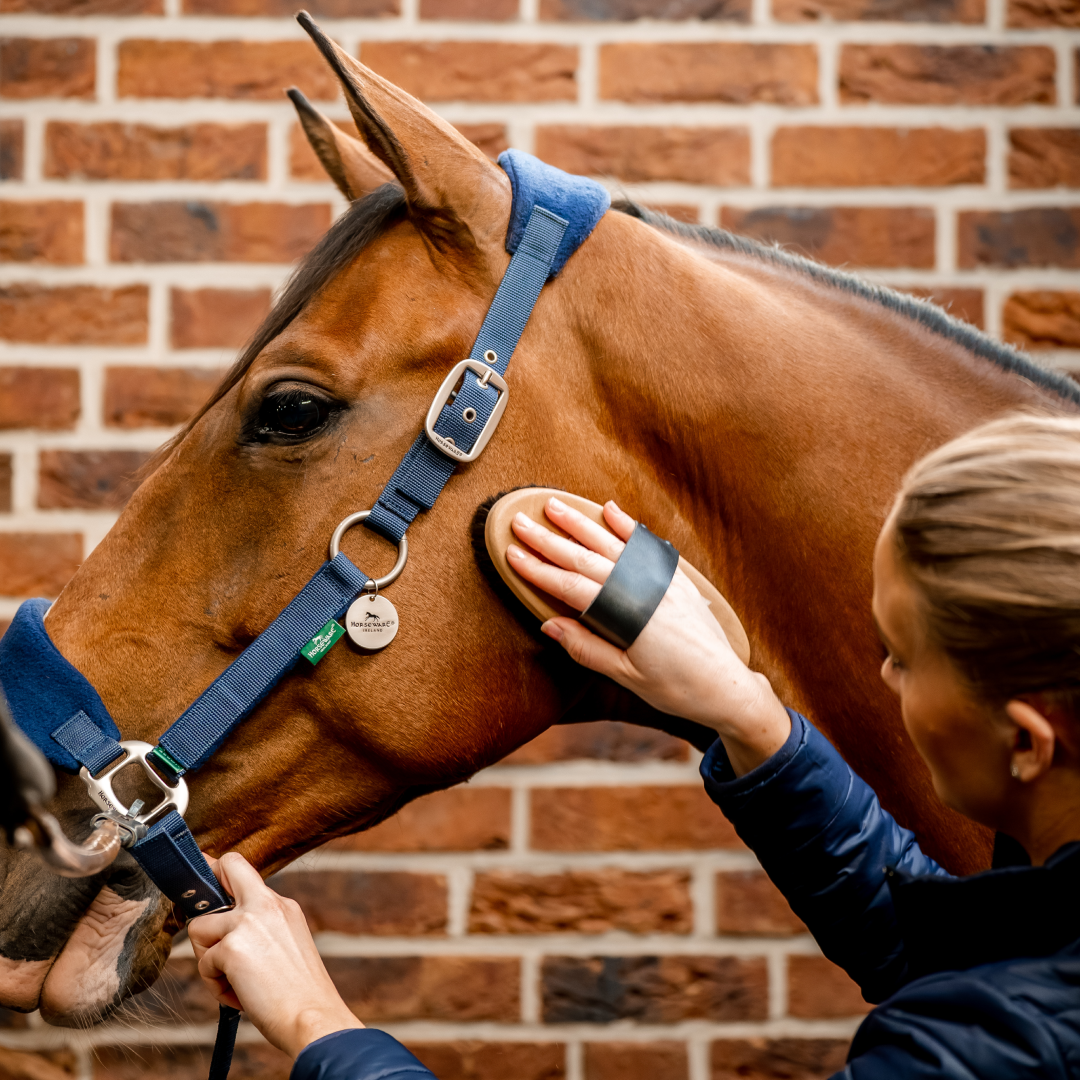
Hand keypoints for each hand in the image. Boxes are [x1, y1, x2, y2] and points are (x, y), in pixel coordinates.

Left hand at [188, 852, 362, 1058]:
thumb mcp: (287, 944)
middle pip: (225, 866)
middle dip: (207, 890)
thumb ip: (261, 928)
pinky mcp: (232, 948)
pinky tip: (240, 995)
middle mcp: (267, 904)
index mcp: (282, 905)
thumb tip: (229, 929)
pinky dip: (215, 985)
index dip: (221, 875)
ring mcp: (248, 922)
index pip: (243, 870)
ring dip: (208, 959)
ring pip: (199, 928)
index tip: (208, 884)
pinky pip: (204, 964)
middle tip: (207, 927)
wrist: (313, 1016)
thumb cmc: (299, 992)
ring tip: (235, 982)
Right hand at [508, 497, 789, 773]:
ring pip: (612, 546)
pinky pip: (646, 547)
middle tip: (519, 522)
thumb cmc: (677, 689)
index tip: (512, 554)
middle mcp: (644, 591)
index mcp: (628, 617)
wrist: (728, 687)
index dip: (539, 570)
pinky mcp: (677, 580)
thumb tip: (549, 624)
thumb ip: (587, 649)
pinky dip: (627, 528)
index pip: (571, 587)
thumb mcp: (627, 677)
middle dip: (549, 540)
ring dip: (581, 525)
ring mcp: (662, 581)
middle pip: (586, 560)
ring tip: (554, 506)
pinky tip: (609, 510)